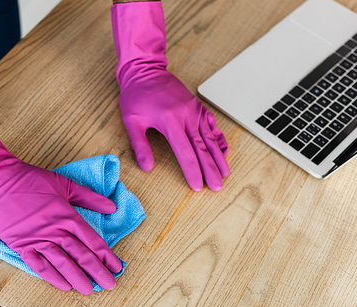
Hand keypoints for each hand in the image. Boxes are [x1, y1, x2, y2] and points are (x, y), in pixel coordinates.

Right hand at [0, 102, 121, 294]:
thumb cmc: (31, 179)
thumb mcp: (64, 183)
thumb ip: (89, 197)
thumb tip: (112, 206)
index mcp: (67, 215)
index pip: (92, 240)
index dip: (106, 255)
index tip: (117, 266)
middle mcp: (54, 230)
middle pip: (80, 255)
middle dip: (97, 272)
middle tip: (110, 284)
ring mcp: (37, 239)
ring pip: (62, 263)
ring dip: (77, 278)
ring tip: (90, 290)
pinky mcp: (20, 245)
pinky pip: (38, 265)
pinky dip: (51, 277)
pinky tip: (63, 286)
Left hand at [111, 2, 229, 190]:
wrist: (145, 70)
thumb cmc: (137, 95)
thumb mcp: (132, 121)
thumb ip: (139, 145)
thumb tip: (146, 167)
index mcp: (170, 121)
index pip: (185, 152)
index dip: (192, 171)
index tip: (197, 186)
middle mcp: (187, 116)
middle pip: (202, 148)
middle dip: (210, 169)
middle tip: (217, 187)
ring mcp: (195, 110)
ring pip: (210, 138)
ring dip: (218, 157)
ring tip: (225, 173)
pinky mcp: (198, 106)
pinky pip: (212, 125)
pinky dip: (219, 138)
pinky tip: (223, 151)